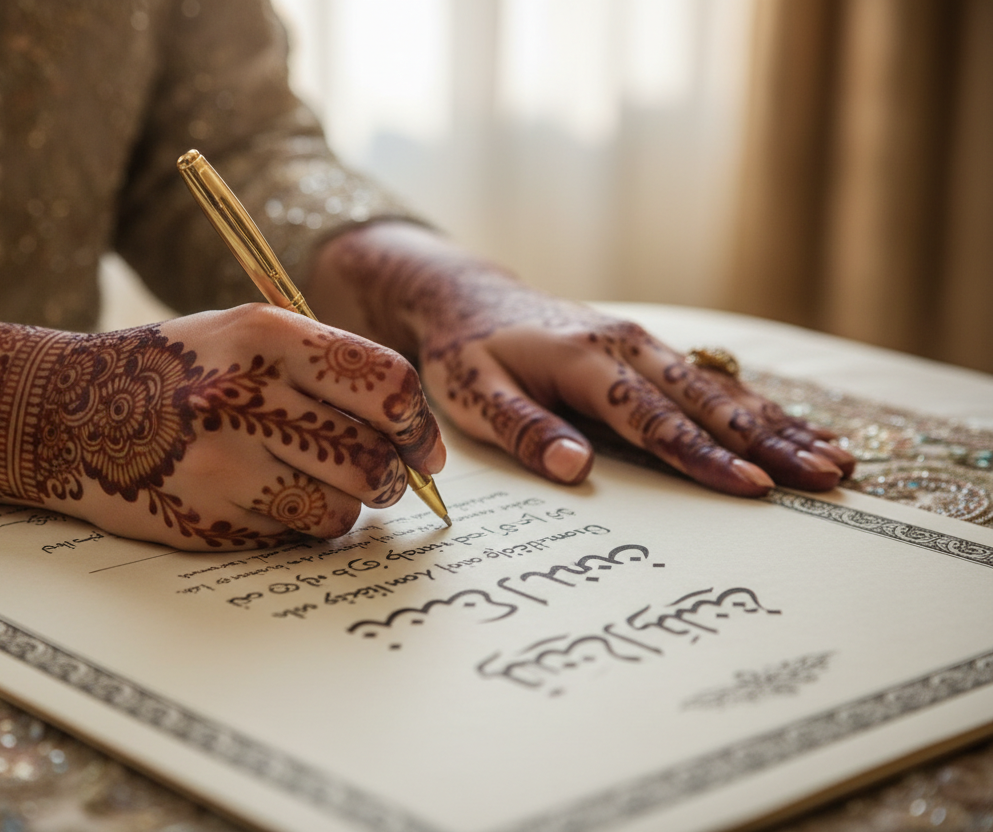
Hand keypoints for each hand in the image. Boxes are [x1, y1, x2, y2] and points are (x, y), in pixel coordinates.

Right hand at [0, 304, 444, 548]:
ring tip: (311, 487)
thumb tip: (412, 431)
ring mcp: (223, 462)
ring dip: (344, 507)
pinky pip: (292, 535)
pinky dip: (295, 526)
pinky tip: (261, 499)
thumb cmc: (171, 370)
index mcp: (266, 338)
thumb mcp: (241, 336)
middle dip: (391, 477)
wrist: (63, 412)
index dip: (419, 425)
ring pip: (342, 508)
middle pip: (373, 457)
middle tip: (382, 479)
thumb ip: (324, 370)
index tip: (423, 449)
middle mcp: (245, 397)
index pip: (387, 384)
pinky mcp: (205, 517)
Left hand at [308, 222, 854, 494]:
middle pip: (709, 402)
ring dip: (780, 424)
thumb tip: (574, 469)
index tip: (754, 487)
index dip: (705, 457)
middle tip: (827, 478)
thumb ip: (523, 430)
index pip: (654, 420)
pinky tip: (797, 428)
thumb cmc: (466, 352)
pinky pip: (712, 380)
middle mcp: (628, 347)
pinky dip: (758, 406)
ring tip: (837, 459)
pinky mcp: (648, 349)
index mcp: (586, 362)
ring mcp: (644, 344)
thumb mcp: (472, 394)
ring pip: (723, 389)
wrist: (467, 296)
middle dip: (771, 442)